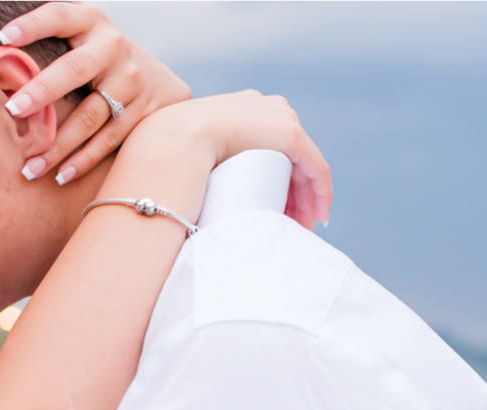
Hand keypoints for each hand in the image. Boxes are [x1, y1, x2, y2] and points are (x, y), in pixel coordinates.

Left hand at [0, 2, 190, 184]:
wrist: (158, 80)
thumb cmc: (99, 57)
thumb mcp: (82, 34)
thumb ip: (50, 35)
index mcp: (91, 21)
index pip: (59, 16)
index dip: (32, 24)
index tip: (2, 36)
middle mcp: (113, 47)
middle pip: (75, 70)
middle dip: (42, 91)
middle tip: (12, 110)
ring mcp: (130, 81)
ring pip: (90, 116)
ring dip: (58, 144)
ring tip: (29, 166)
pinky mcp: (141, 111)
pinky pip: (108, 140)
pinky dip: (84, 160)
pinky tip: (61, 176)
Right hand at [127, 92, 333, 230]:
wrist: (173, 142)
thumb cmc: (167, 158)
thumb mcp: (180, 154)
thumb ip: (183, 164)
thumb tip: (180, 190)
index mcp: (240, 108)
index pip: (269, 142)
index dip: (276, 177)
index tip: (273, 208)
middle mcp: (264, 106)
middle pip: (290, 155)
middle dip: (294, 191)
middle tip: (288, 223)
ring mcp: (279, 118)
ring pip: (304, 164)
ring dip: (306, 198)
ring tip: (300, 227)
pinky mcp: (291, 135)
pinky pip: (315, 167)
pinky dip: (320, 193)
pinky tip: (318, 217)